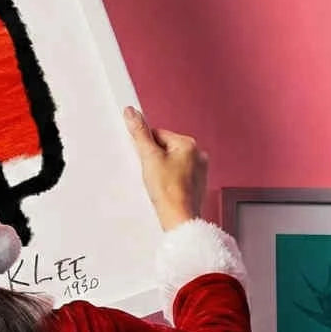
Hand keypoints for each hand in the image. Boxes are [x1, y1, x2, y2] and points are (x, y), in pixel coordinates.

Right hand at [123, 106, 206, 231]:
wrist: (179, 218)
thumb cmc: (169, 192)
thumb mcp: (149, 157)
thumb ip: (140, 133)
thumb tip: (132, 113)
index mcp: (189, 144)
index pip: (158, 135)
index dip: (146, 148)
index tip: (144, 160)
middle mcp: (198, 155)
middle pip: (165, 149)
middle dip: (154, 160)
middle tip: (151, 174)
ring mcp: (199, 171)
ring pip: (171, 163)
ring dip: (161, 171)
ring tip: (158, 185)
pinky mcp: (196, 185)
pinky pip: (177, 177)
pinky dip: (169, 182)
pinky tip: (164, 191)